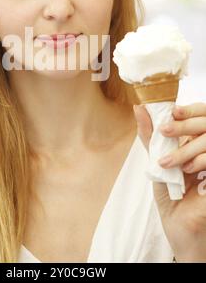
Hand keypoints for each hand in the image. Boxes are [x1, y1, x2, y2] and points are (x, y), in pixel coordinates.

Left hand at [134, 102, 205, 261]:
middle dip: (183, 126)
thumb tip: (139, 109)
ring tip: (168, 165)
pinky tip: (188, 175)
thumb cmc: (170, 197)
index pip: (199, 116)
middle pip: (204, 124)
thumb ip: (151, 137)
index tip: (173, 111)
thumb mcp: (158, 164)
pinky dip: (200, 164)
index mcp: (196, 144)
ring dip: (186, 150)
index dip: (189, 110)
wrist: (180, 229)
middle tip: (164, 131)